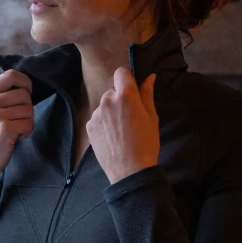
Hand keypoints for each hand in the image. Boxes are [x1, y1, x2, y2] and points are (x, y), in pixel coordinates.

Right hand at [0, 70, 33, 187]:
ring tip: (15, 130)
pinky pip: (29, 123)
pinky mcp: (4, 129)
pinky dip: (26, 132)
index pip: (11, 75)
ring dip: (27, 121)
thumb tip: (24, 83)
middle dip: (27, 107)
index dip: (25, 82)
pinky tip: (16, 138)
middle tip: (18, 120)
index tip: (28, 93)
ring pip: (29, 108)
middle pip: (24, 93)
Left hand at [86, 68, 158, 183]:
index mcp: (125, 95)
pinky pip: (97, 118)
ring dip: (111, 111)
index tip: (132, 90)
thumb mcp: (152, 117)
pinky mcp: (89, 126)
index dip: (128, 78)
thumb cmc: (146, 143)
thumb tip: (149, 77)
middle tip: (130, 117)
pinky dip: (104, 123)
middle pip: (113, 91)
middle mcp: (107, 100)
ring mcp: (96, 114)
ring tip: (121, 130)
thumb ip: (147, 94)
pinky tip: (112, 137)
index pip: (121, 72)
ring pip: (105, 105)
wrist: (130, 170)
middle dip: (120, 99)